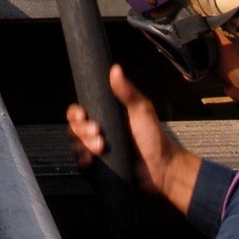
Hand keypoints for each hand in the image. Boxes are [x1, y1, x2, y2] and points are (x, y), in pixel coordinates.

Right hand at [66, 64, 201, 214]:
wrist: (163, 169)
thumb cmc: (155, 138)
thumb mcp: (141, 110)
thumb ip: (127, 92)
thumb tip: (115, 69)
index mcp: (105, 117)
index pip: (80, 112)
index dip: (76, 113)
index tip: (83, 114)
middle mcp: (99, 134)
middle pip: (75, 129)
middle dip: (81, 130)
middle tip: (97, 132)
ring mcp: (98, 152)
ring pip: (76, 146)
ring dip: (82, 146)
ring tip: (99, 149)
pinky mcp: (100, 169)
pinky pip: (82, 166)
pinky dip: (83, 162)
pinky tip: (91, 161)